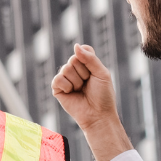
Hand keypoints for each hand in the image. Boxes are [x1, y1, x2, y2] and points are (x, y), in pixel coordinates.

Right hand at [51, 44, 132, 160]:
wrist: (98, 115)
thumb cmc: (103, 95)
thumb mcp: (101, 73)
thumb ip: (89, 58)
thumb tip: (75, 45)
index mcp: (86, 64)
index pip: (82, 50)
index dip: (89, 60)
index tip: (95, 72)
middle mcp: (75, 69)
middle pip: (74, 59)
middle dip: (84, 72)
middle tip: (88, 84)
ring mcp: (66, 78)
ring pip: (66, 69)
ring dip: (77, 81)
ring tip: (81, 90)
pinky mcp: (57, 88)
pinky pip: (57, 79)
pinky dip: (67, 86)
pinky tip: (72, 93)